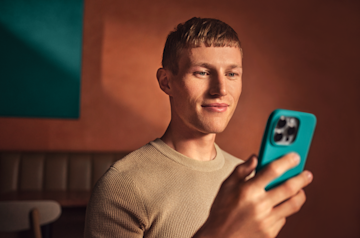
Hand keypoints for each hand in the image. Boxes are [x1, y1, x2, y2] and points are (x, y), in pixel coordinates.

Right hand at [193, 153, 312, 237]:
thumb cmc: (221, 211)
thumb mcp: (226, 186)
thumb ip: (242, 170)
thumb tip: (255, 158)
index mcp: (248, 190)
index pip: (272, 171)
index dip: (286, 161)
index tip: (294, 157)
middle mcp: (259, 205)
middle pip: (289, 188)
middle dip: (301, 178)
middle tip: (307, 174)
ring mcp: (266, 220)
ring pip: (292, 204)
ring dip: (300, 195)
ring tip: (300, 190)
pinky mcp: (270, 232)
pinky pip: (284, 218)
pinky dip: (285, 210)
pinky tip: (281, 206)